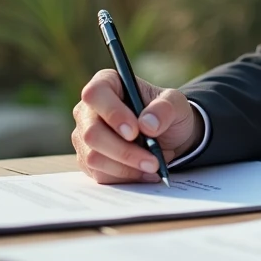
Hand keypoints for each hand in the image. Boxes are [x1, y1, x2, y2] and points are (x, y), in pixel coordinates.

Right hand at [72, 69, 201, 183]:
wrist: (168, 136)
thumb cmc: (167, 113)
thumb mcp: (176, 104)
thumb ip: (165, 108)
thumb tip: (147, 124)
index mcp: (107, 83)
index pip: (95, 94)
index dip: (112, 113)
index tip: (134, 132)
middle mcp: (88, 109)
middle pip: (92, 133)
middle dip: (124, 151)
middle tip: (152, 161)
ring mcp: (84, 136)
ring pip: (94, 158)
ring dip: (127, 168)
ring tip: (153, 166)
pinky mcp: (88, 160)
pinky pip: (100, 174)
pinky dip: (125, 177)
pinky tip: (144, 173)